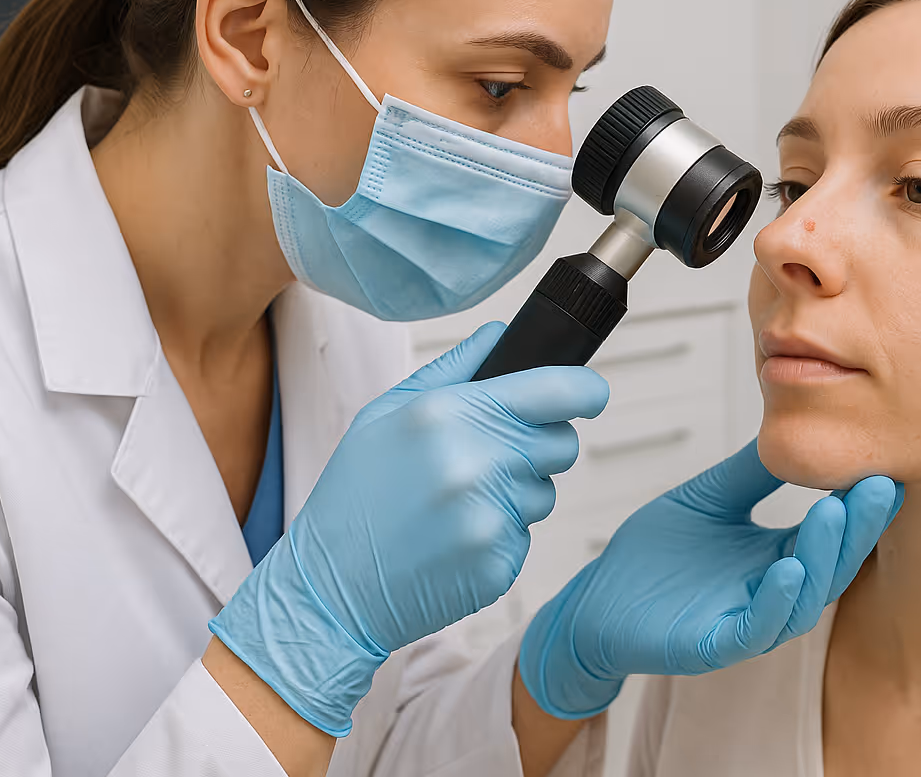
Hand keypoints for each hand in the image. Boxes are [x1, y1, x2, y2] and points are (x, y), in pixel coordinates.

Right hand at [210, 322, 609, 736]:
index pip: (557, 391)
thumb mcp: (387, 413)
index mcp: (452, 414)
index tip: (589, 394)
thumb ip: (454, 368)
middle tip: (492, 455)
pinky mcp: (500, 563)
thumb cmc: (356, 494)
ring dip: (518, 492)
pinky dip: (500, 534)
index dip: (585, 390)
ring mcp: (492, 518)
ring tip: (459, 501)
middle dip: (540, 444)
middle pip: (563, 443)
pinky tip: (454, 536)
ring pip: (546, 492)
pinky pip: (526, 535)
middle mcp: (479, 463)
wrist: (331, 587)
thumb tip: (501, 332)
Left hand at [519, 439, 899, 718]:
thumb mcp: (711, 499)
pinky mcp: (714, 645)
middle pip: (831, 564)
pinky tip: (789, 567)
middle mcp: (771, 593)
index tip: (886, 467)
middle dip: (859, 527)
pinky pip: (756, 628)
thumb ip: (752, 471)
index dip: (860, 505)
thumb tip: (796, 418)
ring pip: (803, 597)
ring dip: (824, 557)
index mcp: (776, 558)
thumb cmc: (654, 554)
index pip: (831, 533)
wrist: (598, 599)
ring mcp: (746, 622)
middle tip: (880, 484)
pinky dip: (777, 600)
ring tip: (836, 512)